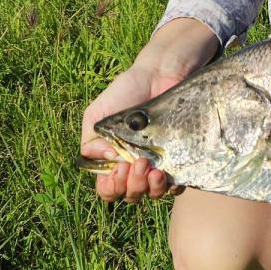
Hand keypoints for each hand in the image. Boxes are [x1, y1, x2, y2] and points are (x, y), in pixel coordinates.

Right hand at [80, 17, 218, 203]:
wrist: (162, 74)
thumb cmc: (128, 91)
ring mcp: (158, 164)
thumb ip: (91, 139)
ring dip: (149, 188)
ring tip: (154, 169)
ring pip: (151, 194)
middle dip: (131, 186)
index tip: (117, 169)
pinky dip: (170, 187)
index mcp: (113, 158)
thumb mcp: (99, 113)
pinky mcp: (179, 160)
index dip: (110, 187)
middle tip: (136, 164)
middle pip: (129, 195)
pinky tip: (168, 174)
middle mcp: (134, 166)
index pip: (108, 188)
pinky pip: (175, 186)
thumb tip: (104, 161)